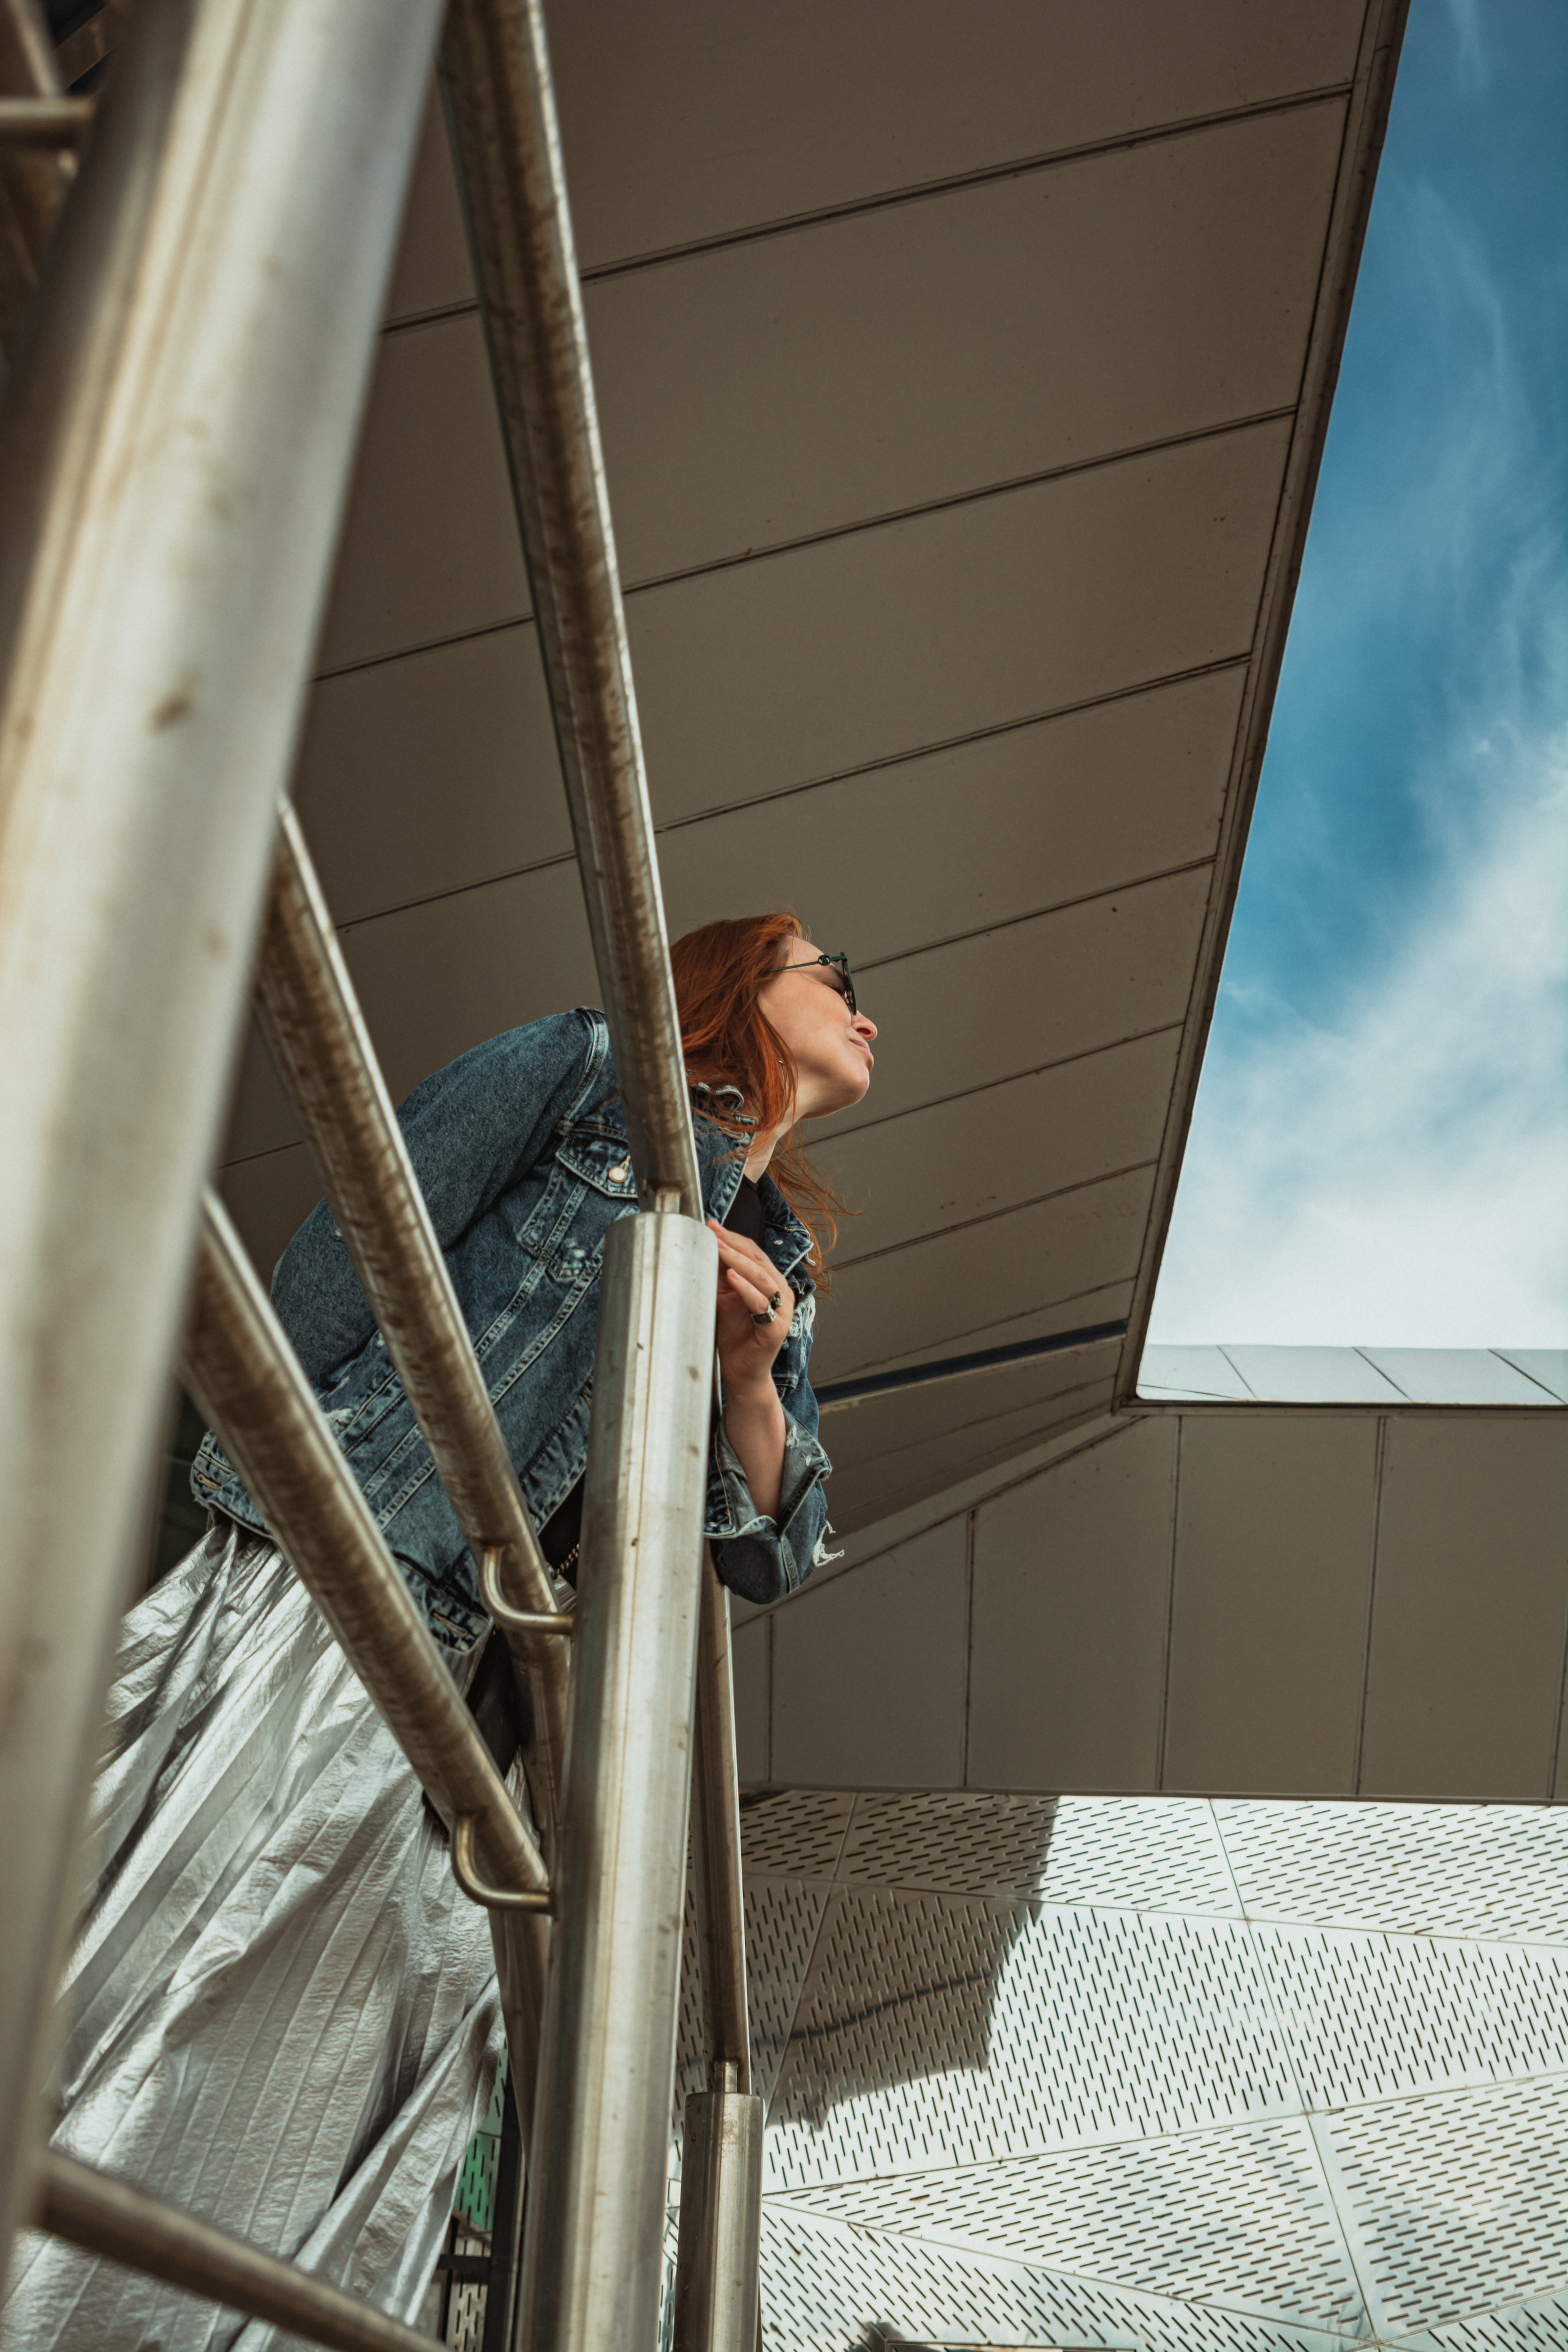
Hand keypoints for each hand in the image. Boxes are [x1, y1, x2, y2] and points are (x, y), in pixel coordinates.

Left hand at [708, 1221, 793, 1396]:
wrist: (740, 1373)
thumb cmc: (733, 1336)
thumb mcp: (723, 1298)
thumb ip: (720, 1275)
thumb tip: (704, 1244)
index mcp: (771, 1282)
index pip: (754, 1252)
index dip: (733, 1237)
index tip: (710, 1225)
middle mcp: (781, 1293)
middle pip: (758, 1260)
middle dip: (733, 1244)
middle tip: (712, 1232)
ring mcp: (782, 1311)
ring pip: (761, 1277)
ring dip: (738, 1261)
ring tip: (719, 1248)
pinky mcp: (776, 1329)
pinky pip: (760, 1304)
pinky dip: (745, 1288)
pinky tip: (731, 1277)